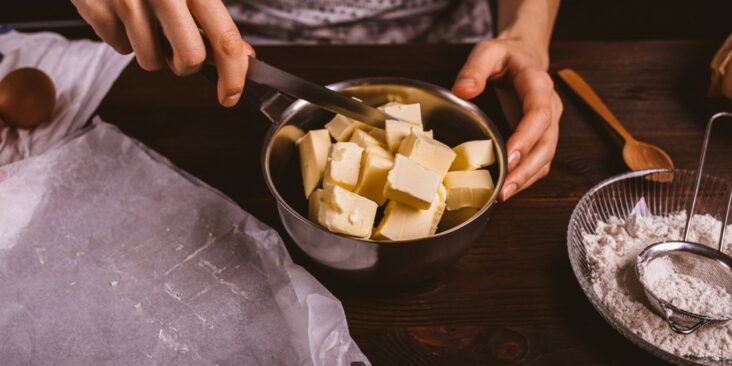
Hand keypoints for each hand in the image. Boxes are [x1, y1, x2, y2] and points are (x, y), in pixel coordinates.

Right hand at [72, 0, 253, 106]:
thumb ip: (214, 18)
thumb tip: (243, 57)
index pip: (224, 39)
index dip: (234, 75)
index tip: (231, 95)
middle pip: (189, 59)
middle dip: (187, 65)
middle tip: (177, 48)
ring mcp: (127, 1)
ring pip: (152, 62)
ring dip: (153, 53)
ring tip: (145, 23)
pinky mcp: (98, 11)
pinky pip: (121, 49)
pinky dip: (126, 39)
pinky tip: (124, 15)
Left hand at [452, 38, 561, 200]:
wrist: (524, 56)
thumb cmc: (505, 56)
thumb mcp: (487, 51)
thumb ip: (475, 69)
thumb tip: (463, 91)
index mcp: (538, 84)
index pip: (539, 114)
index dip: (526, 138)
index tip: (509, 157)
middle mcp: (550, 106)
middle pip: (547, 143)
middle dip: (526, 169)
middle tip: (504, 189)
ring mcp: (550, 124)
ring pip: (546, 157)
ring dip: (526, 179)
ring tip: (503, 195)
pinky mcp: (542, 136)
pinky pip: (540, 161)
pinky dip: (526, 178)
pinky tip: (507, 188)